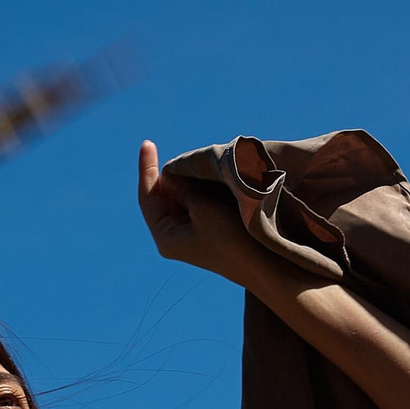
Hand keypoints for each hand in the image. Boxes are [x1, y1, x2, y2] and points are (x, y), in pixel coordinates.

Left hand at [137, 139, 267, 285]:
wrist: (262, 266)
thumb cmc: (230, 240)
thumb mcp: (203, 210)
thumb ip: (184, 190)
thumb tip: (170, 175)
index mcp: (165, 236)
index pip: (147, 196)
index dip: (147, 168)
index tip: (147, 143)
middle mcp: (172, 236)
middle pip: (161, 197)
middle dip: (168, 174)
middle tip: (181, 154)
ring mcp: (189, 235)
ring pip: (179, 199)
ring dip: (184, 180)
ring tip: (193, 162)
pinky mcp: (205, 231)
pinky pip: (194, 204)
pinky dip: (196, 188)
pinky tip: (203, 176)